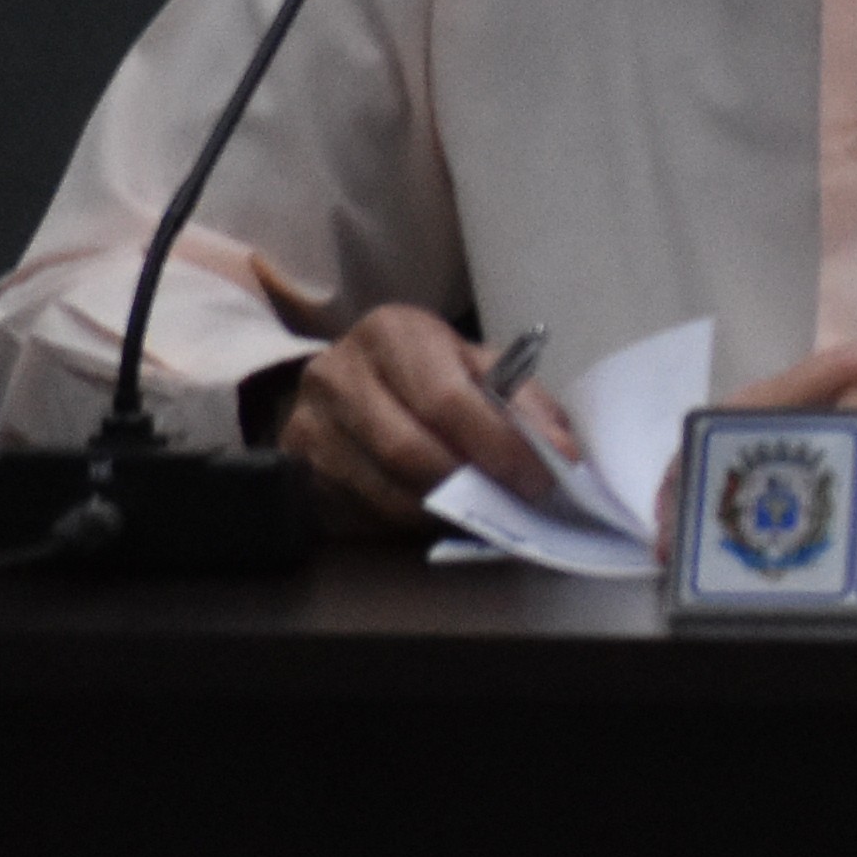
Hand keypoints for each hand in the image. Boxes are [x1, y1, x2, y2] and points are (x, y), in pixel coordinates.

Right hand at [281, 305, 585, 534]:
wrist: (349, 379)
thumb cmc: (430, 372)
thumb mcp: (477, 366)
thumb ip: (521, 401)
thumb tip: (561, 453)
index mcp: (392, 333)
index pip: (447, 400)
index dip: (498, 446)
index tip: (541, 479)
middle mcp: (337, 373)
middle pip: (409, 450)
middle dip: (470, 486)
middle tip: (514, 507)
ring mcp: (306, 423)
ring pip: (382, 490)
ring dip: (441, 513)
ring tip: (480, 515)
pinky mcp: (294, 468)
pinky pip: (357, 512)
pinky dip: (405, 523)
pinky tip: (435, 518)